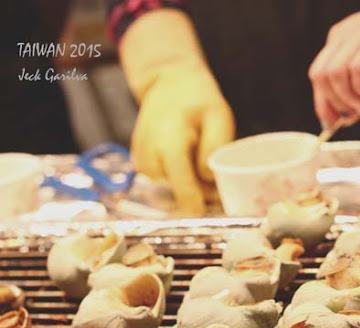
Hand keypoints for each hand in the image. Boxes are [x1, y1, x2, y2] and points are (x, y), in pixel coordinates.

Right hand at [120, 9, 234, 214]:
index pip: (179, 177)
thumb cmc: (199, 99)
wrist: (169, 83)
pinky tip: (185, 162)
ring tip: (201, 166)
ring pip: (166, 185)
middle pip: (173, 185)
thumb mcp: (219, 116)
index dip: (192, 199)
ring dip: (185, 184)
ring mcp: (140, 154)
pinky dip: (174, 177)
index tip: (202, 212)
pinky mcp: (138, 158)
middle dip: (196, 193)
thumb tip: (208, 179)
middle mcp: (149, 148)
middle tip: (219, 188)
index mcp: (170, 136)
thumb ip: (215, 147)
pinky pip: (159, 179)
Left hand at [309, 4, 359, 129]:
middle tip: (353, 115)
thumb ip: (355, 88)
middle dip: (334, 102)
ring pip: (335, 73)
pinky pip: (358, 69)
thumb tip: (345, 115)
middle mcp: (344, 35)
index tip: (331, 121)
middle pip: (320, 75)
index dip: (321, 102)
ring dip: (349, 98)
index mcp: (338, 40)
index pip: (318, 74)